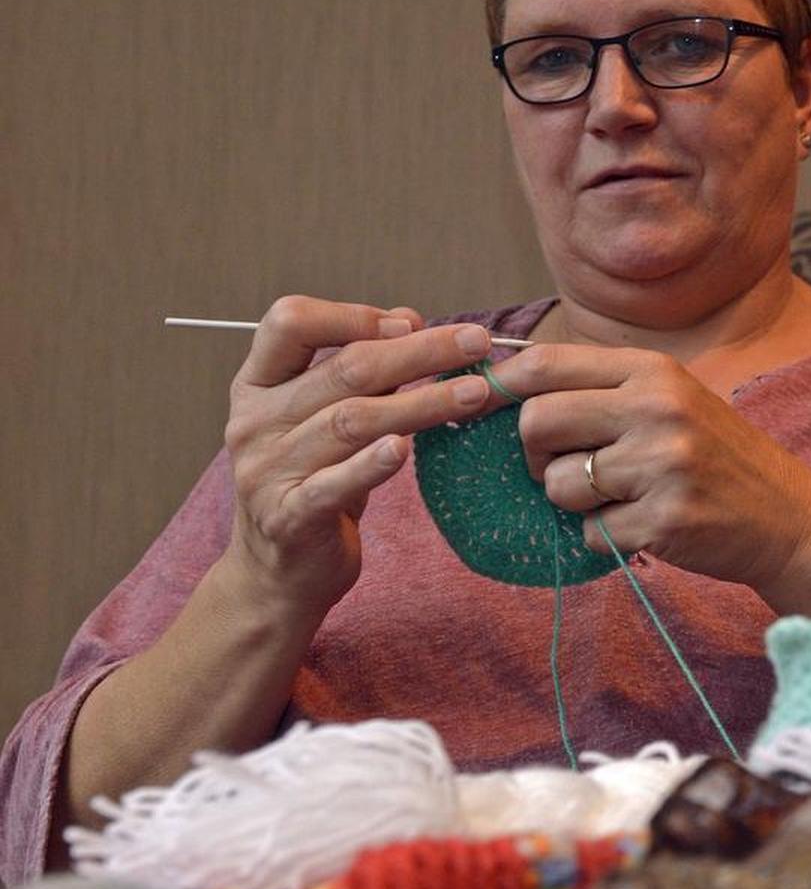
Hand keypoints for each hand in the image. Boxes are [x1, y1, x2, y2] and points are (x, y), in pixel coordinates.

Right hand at [215, 295, 497, 623]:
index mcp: (257, 385)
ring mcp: (267, 471)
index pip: (290, 322)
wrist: (278, 572)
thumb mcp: (328, 419)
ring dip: (421, 402)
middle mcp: (255, 422)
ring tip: (477, 392)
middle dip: (419, 352)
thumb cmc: (313, 482)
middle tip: (476, 341)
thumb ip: (360, 373)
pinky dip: (370, 465)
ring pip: (351, 421)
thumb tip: (408, 320)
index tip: (411, 323)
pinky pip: (333, 485)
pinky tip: (405, 449)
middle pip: (344, 370)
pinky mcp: (290, 518)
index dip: (354, 315)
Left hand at [490, 344, 810, 616]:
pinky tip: (647, 526)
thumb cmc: (717, 458)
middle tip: (567, 469)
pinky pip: (591, 534)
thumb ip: (603, 390)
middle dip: (536, 455)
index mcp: (654, 371)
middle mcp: (658, 409)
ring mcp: (662, 465)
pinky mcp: (664, 520)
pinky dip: (607, 538)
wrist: (789, 518)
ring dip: (574, 503)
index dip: (498, 388)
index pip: (545, 364)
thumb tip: (504, 385)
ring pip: (559, 484)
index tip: (478, 407)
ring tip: (620, 499)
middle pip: (538, 422)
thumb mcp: (672, 401)